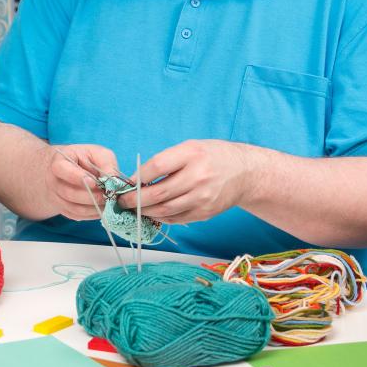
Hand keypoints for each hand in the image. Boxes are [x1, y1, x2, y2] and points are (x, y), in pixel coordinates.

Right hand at [42, 144, 119, 219]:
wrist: (72, 170)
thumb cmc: (86, 159)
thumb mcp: (97, 153)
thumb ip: (106, 163)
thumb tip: (113, 181)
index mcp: (59, 163)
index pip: (61, 170)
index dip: (77, 177)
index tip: (94, 182)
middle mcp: (53, 181)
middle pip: (69, 193)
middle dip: (91, 196)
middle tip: (107, 194)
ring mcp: (57, 197)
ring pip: (74, 208)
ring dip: (94, 207)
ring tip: (108, 202)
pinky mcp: (64, 210)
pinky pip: (78, 216)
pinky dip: (93, 214)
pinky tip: (103, 208)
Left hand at [114, 139, 255, 222]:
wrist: (245, 173)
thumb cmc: (212, 157)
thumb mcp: (190, 147)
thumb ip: (166, 160)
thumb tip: (138, 179)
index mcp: (192, 154)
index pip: (156, 167)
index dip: (137, 177)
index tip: (126, 183)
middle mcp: (198, 176)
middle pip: (158, 193)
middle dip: (135, 200)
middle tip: (122, 202)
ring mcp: (202, 197)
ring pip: (165, 210)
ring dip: (145, 212)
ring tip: (134, 210)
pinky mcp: (205, 213)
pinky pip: (177, 219)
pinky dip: (161, 218)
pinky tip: (153, 213)